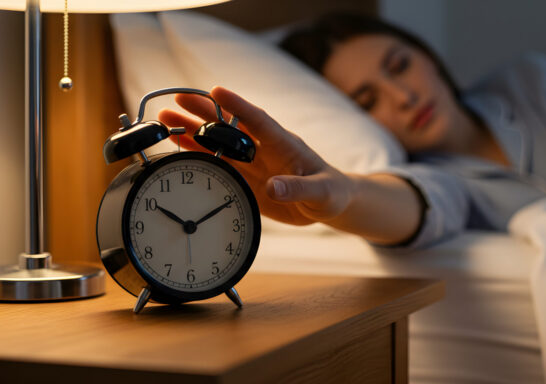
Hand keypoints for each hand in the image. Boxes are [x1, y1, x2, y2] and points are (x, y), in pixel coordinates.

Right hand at [159, 87, 354, 225]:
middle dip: (203, 113)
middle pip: (230, 127)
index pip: (258, 121)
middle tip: (176, 100)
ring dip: (193, 134)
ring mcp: (253, 165)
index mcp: (284, 145)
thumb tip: (273, 187)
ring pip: (218, 146)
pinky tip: (178, 151)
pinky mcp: (247, 182)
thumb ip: (299, 189)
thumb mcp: (322, 192)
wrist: (330, 206)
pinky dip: (198, 159)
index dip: (238, 106)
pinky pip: (219, 168)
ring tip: (165, 121)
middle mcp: (264, 150)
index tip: (216, 91)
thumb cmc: (332, 192)